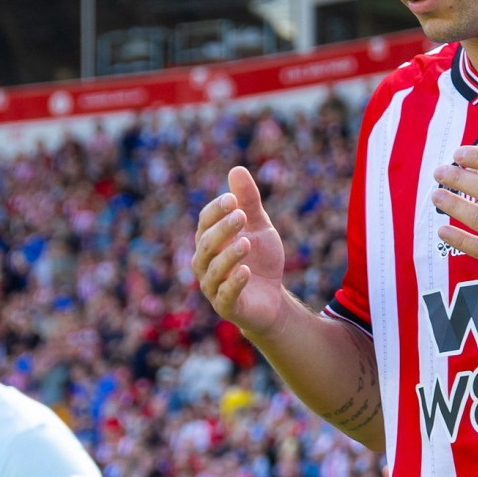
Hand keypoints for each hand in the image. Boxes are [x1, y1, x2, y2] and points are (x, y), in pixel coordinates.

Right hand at [193, 166, 286, 336]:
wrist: (272, 298)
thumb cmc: (260, 260)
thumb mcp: (259, 227)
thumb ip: (249, 202)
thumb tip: (236, 169)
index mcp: (209, 241)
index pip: (205, 222)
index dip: (216, 210)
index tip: (233, 199)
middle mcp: (205, 263)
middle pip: (206, 244)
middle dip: (222, 229)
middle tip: (240, 215)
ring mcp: (213, 286)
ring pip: (213, 270)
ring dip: (229, 255)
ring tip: (247, 243)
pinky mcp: (227, 307)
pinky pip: (225, 295)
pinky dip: (234, 283)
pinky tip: (246, 271)